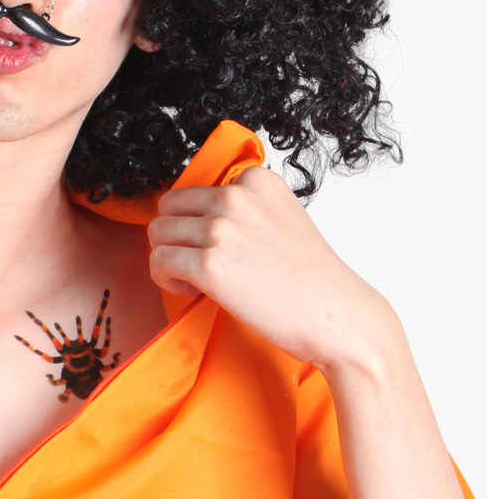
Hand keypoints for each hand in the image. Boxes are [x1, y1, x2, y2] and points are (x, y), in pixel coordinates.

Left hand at [147, 166, 389, 368]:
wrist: (340, 318)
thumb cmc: (311, 279)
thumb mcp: (281, 218)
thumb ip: (243, 208)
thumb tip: (191, 215)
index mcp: (255, 180)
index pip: (193, 191)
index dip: (197, 222)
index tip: (220, 247)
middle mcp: (235, 196)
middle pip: (169, 207)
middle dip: (176, 236)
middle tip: (199, 264)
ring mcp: (221, 229)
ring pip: (158, 233)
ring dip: (170, 258)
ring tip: (198, 280)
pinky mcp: (209, 265)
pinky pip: (158, 261)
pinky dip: (165, 278)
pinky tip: (191, 290)